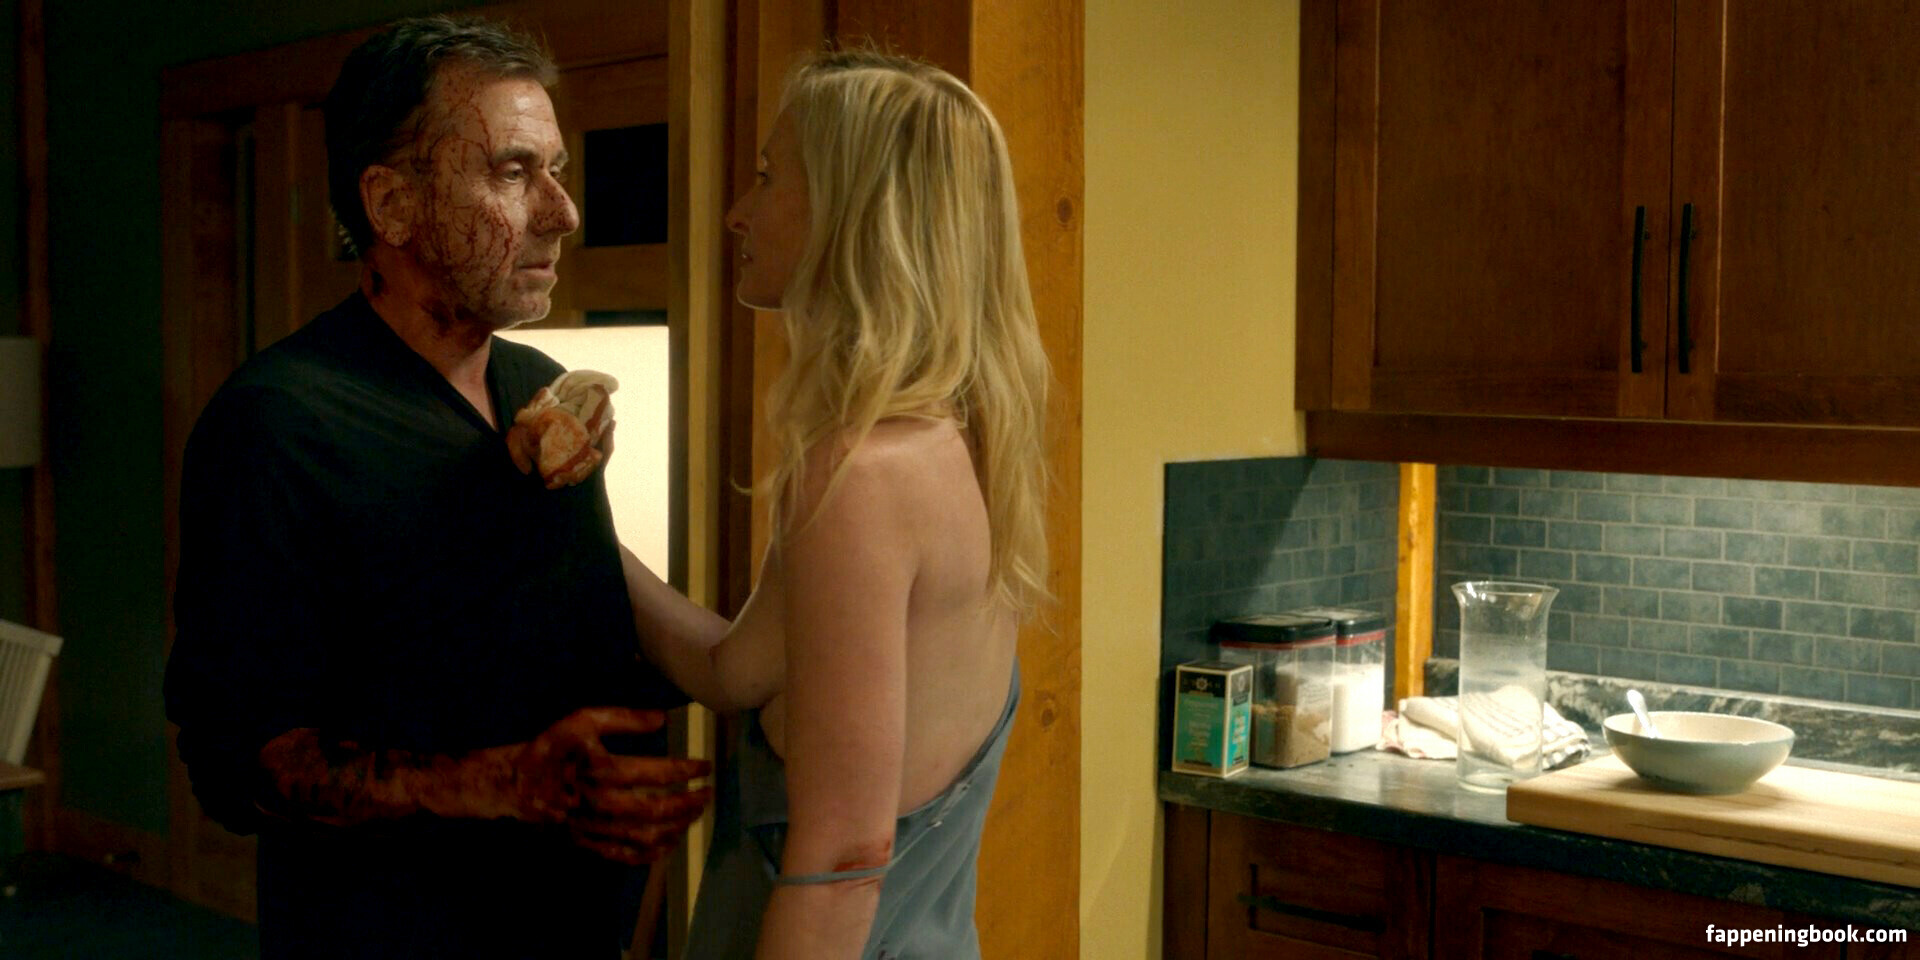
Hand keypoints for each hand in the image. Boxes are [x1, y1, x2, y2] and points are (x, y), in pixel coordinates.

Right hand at [520, 707, 711, 862]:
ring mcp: (596, 829)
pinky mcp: (587, 845)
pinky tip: (669, 843)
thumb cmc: (549, 749)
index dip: (687, 770)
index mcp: (603, 772)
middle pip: (658, 811)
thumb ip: (623, 718)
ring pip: (646, 837)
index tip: (705, 766)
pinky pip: (625, 856)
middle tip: (708, 794)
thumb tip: (662, 718)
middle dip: (689, 803)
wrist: (512, 785)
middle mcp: (603, 804)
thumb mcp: (581, 721)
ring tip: (695, 814)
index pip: (658, 774)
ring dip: (677, 827)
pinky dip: (652, 853)